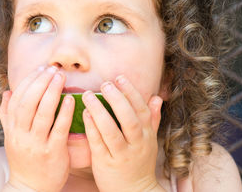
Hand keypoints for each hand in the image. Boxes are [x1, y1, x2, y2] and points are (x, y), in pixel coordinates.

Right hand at [0, 66, 74, 191]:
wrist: (30, 189)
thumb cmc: (24, 159)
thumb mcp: (11, 137)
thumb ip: (7, 115)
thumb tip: (7, 93)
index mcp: (12, 128)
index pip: (17, 98)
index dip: (28, 81)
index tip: (41, 68)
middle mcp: (21, 134)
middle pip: (28, 102)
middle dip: (41, 82)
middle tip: (53, 69)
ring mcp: (36, 144)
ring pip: (42, 113)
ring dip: (52, 92)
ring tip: (61, 77)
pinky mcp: (52, 153)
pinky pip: (59, 129)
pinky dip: (64, 113)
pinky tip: (70, 99)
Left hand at [82, 75, 164, 191]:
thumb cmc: (139, 162)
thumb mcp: (150, 141)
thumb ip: (153, 119)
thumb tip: (157, 97)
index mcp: (147, 136)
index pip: (141, 110)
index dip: (131, 93)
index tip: (119, 78)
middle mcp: (136, 145)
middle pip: (129, 119)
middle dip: (117, 99)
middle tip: (105, 84)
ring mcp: (121, 155)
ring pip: (112, 131)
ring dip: (100, 111)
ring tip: (88, 95)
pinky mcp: (106, 164)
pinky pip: (98, 144)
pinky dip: (92, 128)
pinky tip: (84, 113)